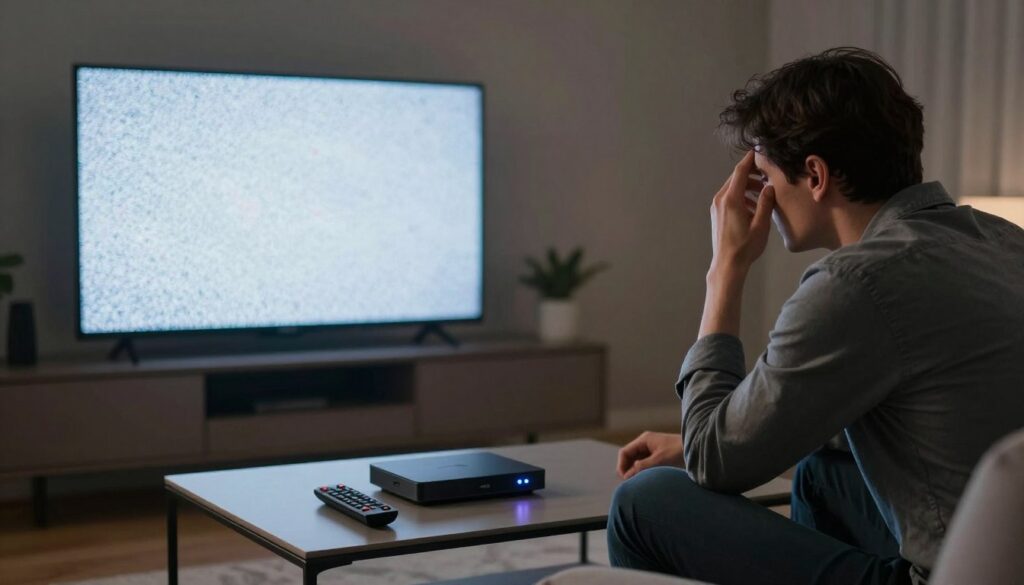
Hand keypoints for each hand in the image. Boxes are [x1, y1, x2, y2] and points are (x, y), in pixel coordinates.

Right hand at [616, 431, 684, 479]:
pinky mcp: (658, 456)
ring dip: (634, 471)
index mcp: (644, 440)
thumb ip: (642, 467)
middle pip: (629, 457)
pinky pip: (644, 464)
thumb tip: (627, 476)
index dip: (621, 466)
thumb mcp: (659, 461)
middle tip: (630, 483)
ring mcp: (651, 449)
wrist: (696, 449)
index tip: (624, 479)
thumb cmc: (678, 452)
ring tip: (637, 483)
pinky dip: (642, 471)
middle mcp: (645, 443)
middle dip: (627, 469)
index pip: (625, 452)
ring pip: (636, 461)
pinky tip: (645, 480)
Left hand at [709, 150, 774, 273]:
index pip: (740, 172)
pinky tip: (753, 206)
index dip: (750, 160)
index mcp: (731, 199)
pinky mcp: (716, 214)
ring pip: (732, 188)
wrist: (727, 264)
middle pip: (735, 178)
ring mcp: (716, 207)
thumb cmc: (745, 247)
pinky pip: (729, 198)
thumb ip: (765, 202)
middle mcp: (720, 200)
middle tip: (767, 174)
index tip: (759, 151)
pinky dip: (741, 196)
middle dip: (751, 174)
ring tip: (763, 192)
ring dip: (747, 187)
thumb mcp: (761, 224)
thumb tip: (769, 187)